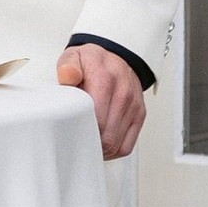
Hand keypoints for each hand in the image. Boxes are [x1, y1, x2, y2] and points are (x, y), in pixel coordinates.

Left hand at [58, 43, 145, 160]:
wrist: (116, 55)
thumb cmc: (93, 61)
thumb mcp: (74, 57)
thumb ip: (68, 66)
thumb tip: (68, 76)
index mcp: (105, 80)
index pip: (96, 121)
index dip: (81, 134)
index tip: (70, 135)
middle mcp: (123, 94)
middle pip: (107, 138)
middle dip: (90, 145)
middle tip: (76, 143)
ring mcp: (133, 106)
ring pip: (117, 145)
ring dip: (101, 150)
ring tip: (87, 144)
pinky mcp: (139, 115)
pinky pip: (127, 145)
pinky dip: (114, 151)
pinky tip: (102, 146)